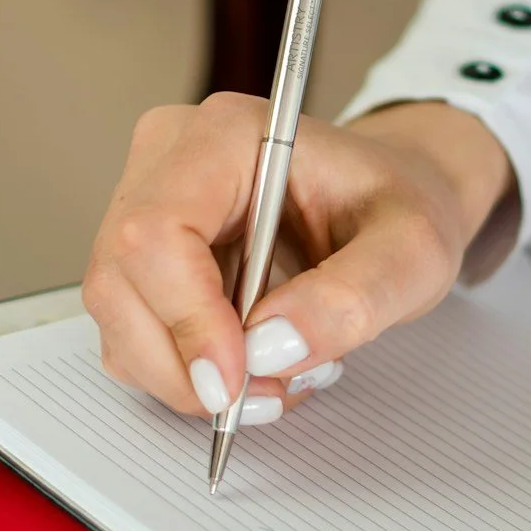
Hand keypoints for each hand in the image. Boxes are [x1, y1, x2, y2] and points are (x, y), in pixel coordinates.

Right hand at [82, 98, 513, 421]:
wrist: (387, 202)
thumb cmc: (395, 207)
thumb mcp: (412, 250)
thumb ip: (354, 296)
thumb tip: (272, 348)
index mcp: (225, 135)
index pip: (157, 232)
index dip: (187, 319)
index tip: (237, 381)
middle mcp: (167, 159)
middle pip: (120, 282)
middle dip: (186, 365)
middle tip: (270, 396)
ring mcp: (144, 204)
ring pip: (118, 318)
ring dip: (186, 377)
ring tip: (276, 379)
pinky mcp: (143, 256)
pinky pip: (131, 332)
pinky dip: (183, 372)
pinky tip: (248, 366)